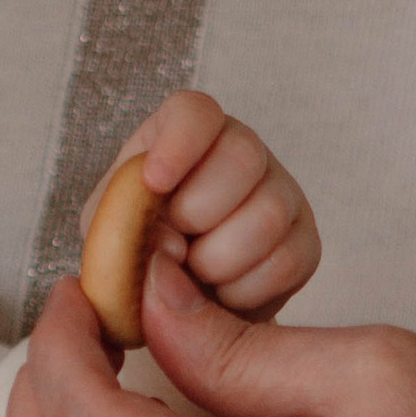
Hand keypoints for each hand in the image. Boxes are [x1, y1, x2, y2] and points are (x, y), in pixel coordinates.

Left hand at [88, 92, 317, 319]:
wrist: (171, 305)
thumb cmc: (136, 253)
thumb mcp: (111, 231)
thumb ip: (124, 225)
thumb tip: (168, 242)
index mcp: (185, 134)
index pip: (195, 112)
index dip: (179, 143)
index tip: (154, 183)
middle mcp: (242, 152)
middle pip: (243, 156)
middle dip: (197, 213)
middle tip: (172, 245)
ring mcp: (281, 195)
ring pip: (267, 214)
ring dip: (216, 260)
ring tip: (192, 275)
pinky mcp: (304, 244)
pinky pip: (285, 262)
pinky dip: (243, 290)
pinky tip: (221, 293)